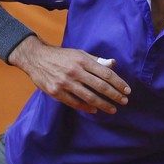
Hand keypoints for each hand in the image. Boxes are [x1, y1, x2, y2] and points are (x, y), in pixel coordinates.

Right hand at [8, 36, 130, 113]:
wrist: (36, 58)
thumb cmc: (62, 56)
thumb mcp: (79, 53)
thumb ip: (96, 60)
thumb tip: (113, 64)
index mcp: (83, 60)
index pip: (106, 74)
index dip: (119, 83)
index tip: (127, 90)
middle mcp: (75, 71)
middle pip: (100, 87)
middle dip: (115, 95)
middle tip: (124, 101)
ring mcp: (65, 83)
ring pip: (89, 97)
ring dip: (103, 105)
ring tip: (113, 109)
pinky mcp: (56, 92)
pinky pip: (75, 103)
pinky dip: (87, 107)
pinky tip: (95, 109)